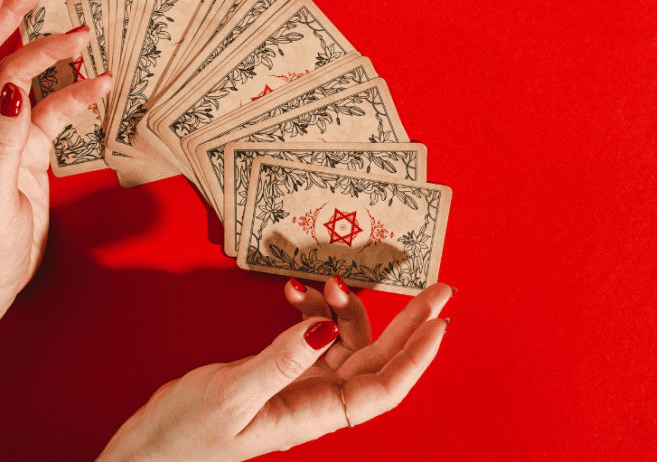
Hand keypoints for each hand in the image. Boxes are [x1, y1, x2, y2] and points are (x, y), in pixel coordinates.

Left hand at [0, 0, 112, 316]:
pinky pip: (52, 114)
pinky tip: (99, 85)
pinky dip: (77, 98)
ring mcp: (2, 132)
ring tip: (80, 32)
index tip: (46, 6)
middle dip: (15, 12)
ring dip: (53, 54)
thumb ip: (1, 140)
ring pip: (24, 77)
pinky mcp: (23, 151)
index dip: (15, 28)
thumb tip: (10, 87)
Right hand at [96, 280, 452, 460]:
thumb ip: (280, 361)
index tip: (440, 322)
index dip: (416, 356)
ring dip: (341, 305)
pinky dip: (311, 308)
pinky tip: (294, 291)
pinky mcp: (282, 368)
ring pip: (345, 338)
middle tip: (437, 287)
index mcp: (315, 414)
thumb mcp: (231, 395)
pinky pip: (313, 332)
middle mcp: (317, 398)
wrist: (148, 452)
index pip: (383, 387)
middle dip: (409, 322)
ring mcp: (302, 381)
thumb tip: (324, 326)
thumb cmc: (185, 437)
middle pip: (378, 357)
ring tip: (325, 280)